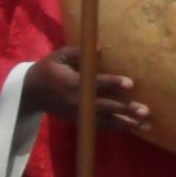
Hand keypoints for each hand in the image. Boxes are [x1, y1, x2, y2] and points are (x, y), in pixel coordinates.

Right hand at [21, 47, 148, 132]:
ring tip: (146, 125)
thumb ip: (78, 52)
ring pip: (105, 120)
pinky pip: (99, 125)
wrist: (29, 93)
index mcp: (73, 83)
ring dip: (126, 123)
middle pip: (105, 106)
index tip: (130, 84)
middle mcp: (78, 102)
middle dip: (125, 109)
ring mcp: (78, 114)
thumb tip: (101, 48)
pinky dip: (116, 127)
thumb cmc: (48, 69)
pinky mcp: (79, 120)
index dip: (113, 83)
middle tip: (145, 111)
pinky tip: (133, 128)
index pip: (96, 84)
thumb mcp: (59, 56)